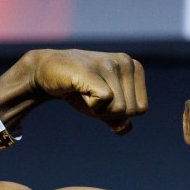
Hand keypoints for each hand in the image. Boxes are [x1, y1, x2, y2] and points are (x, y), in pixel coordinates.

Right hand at [30, 49, 147, 133]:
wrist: (48, 72)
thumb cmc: (80, 90)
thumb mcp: (105, 108)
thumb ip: (119, 120)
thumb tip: (124, 127)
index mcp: (135, 68)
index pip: (141, 109)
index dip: (120, 112)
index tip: (103, 97)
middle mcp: (126, 63)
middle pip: (131, 111)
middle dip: (110, 113)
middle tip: (92, 96)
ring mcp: (110, 64)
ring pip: (119, 109)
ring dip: (98, 110)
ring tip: (85, 91)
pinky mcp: (93, 70)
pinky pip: (105, 101)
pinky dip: (91, 106)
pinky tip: (80, 90)